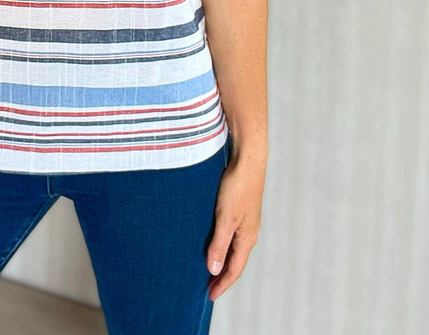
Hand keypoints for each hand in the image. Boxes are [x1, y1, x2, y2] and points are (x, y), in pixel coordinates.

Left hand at [206, 150, 265, 299]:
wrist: (248, 158)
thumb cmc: (238, 186)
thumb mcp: (225, 218)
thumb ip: (219, 244)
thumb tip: (213, 270)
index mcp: (247, 237)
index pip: (234, 268)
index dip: (222, 283)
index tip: (210, 296)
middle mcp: (248, 231)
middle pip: (234, 260)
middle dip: (221, 275)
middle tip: (207, 287)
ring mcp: (245, 219)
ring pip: (232, 246)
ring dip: (220, 258)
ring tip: (207, 267)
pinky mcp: (239, 207)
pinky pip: (229, 233)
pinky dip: (220, 243)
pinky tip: (211, 240)